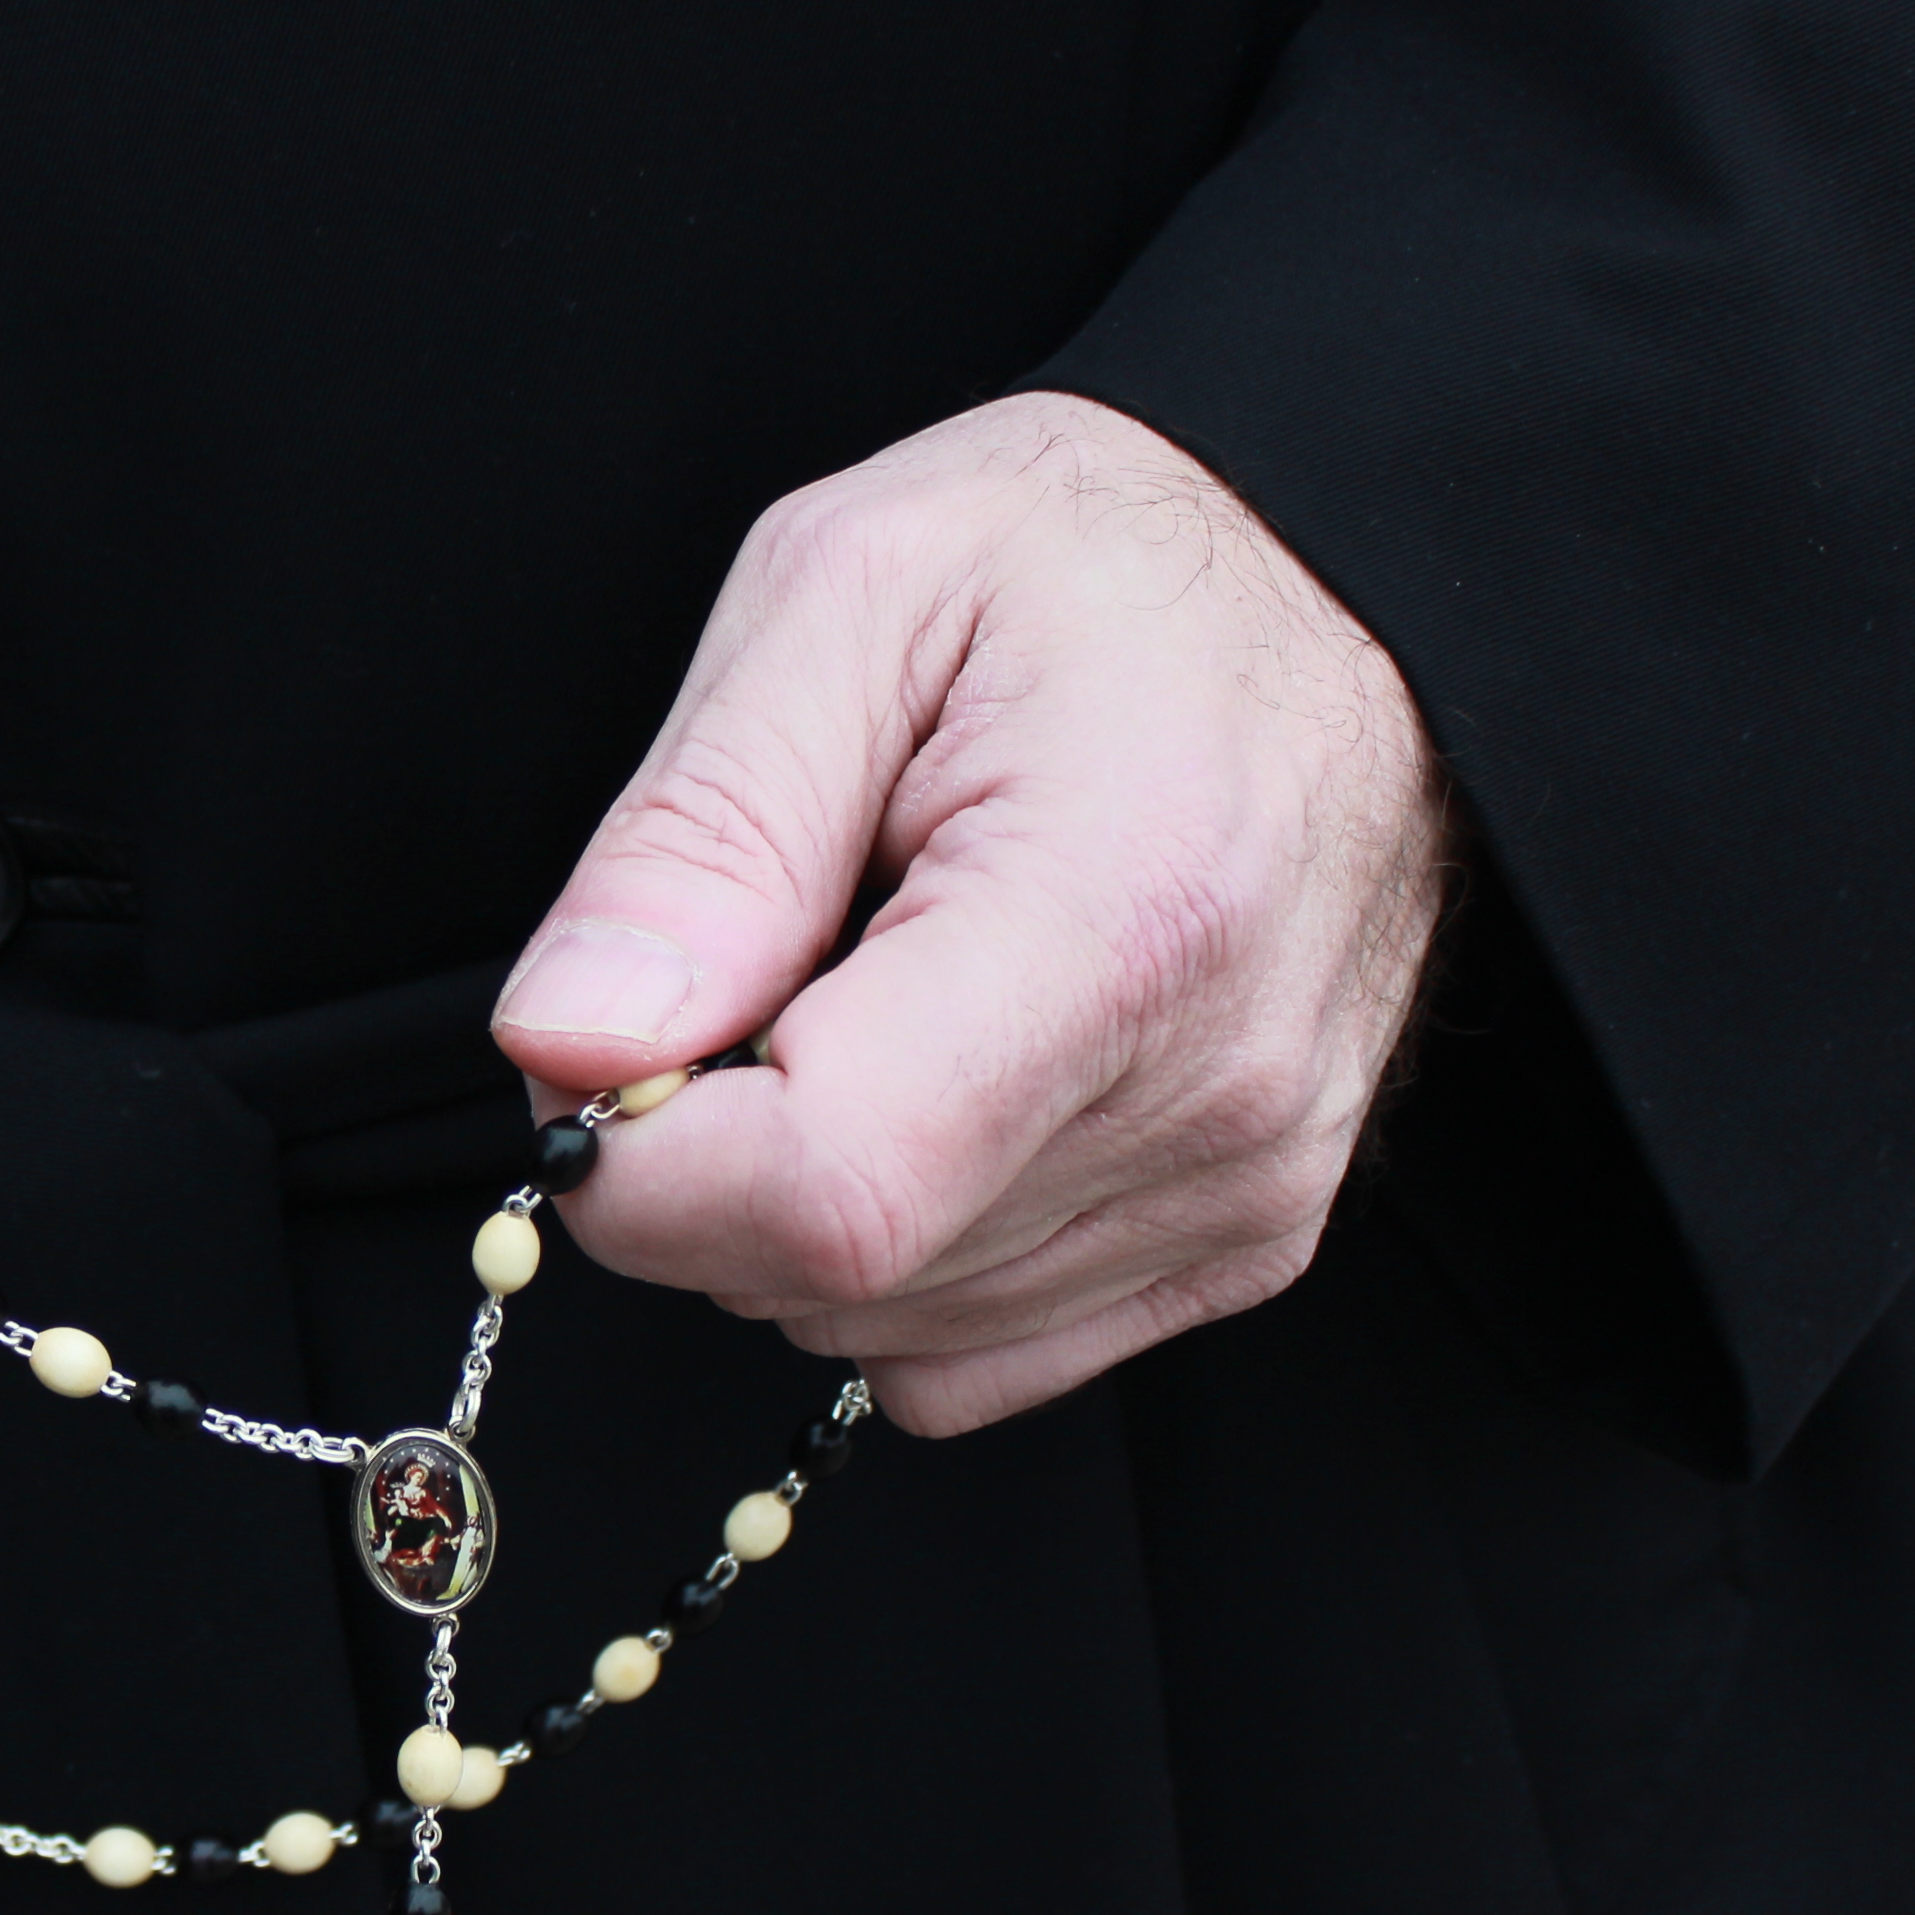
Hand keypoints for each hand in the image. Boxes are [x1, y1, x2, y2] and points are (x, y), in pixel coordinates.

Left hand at [489, 393, 1450, 1436]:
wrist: (1342, 579)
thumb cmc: (1098, 560)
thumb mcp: (846, 589)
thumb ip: (696, 839)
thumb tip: (572, 1054)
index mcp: (1121, 914)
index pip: (828, 1196)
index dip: (646, 1165)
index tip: (606, 1050)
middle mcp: (1215, 1088)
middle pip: (836, 1279)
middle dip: (703, 1165)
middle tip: (744, 964)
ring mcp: (1245, 1179)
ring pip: (889, 1333)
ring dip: (800, 1202)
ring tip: (869, 985)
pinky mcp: (1246, 1231)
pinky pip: (977, 1354)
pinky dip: (898, 1255)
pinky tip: (932, 1080)